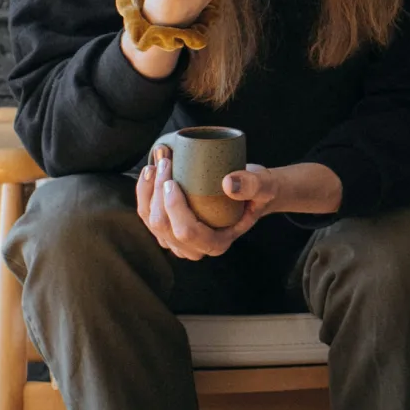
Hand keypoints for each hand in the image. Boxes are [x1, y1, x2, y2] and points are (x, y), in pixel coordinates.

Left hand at [135, 145, 258, 259]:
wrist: (251, 194)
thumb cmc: (258, 191)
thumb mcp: (264, 186)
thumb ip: (253, 185)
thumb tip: (228, 184)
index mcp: (216, 243)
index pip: (187, 232)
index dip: (174, 208)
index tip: (172, 180)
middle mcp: (194, 248)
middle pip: (163, 225)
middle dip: (157, 191)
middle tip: (165, 161)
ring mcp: (178, 242)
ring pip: (151, 220)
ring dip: (148, 190)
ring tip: (156, 163)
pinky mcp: (168, 230)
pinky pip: (147, 216)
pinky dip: (144, 193)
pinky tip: (150, 173)